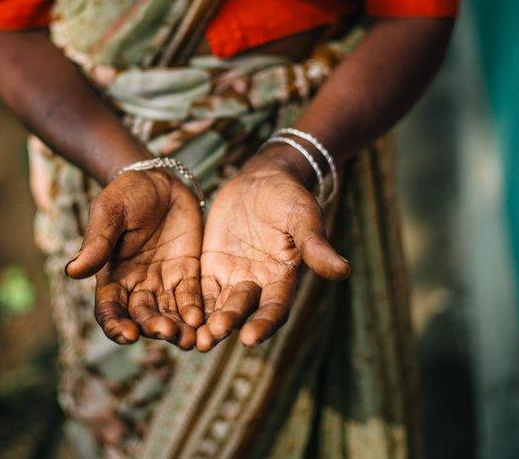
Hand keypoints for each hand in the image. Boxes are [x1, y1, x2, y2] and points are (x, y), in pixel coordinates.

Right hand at [66, 168, 203, 349]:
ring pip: (168, 314)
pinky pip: (191, 297)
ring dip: (178, 329)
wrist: (159, 179)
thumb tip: (72, 272)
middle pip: (142, 317)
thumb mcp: (110, 212)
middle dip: (154, 327)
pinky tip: (202, 320)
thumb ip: (97, 242)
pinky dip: (195, 311)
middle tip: (167, 331)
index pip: (109, 309)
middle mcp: (136, 285)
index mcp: (111, 275)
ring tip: (189, 338)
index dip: (116, 325)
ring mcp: (163, 281)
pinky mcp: (187, 272)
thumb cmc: (126, 193)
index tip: (128, 334)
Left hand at [196, 147, 350, 351]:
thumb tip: (344, 271)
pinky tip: (174, 314)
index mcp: (283, 278)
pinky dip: (189, 303)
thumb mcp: (303, 218)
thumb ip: (316, 246)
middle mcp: (258, 284)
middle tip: (209, 338)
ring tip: (191, 338)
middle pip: (242, 310)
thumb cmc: (289, 198)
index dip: (263, 324)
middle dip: (227, 324)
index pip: (274, 309)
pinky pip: (199, 288)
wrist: (262, 180)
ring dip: (205, 323)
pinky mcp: (211, 266)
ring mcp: (232, 277)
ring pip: (217, 306)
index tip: (249, 338)